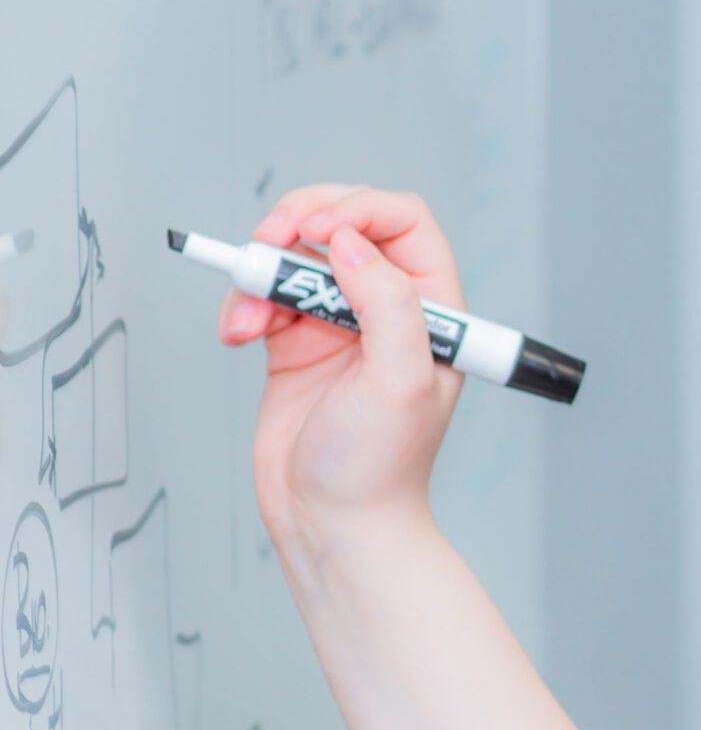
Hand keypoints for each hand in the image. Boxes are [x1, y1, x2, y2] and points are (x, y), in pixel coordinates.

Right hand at [219, 185, 466, 557]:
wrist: (331, 521)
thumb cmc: (379, 465)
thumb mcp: (402, 380)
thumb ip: (388, 305)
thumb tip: (353, 245)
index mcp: (432, 307)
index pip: (403, 221)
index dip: (359, 208)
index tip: (317, 227)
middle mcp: (388, 307)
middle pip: (344, 223)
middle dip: (298, 222)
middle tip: (268, 241)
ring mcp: (339, 322)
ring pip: (294, 258)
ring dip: (261, 274)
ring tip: (248, 320)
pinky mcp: (295, 342)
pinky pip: (263, 295)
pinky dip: (242, 304)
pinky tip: (238, 334)